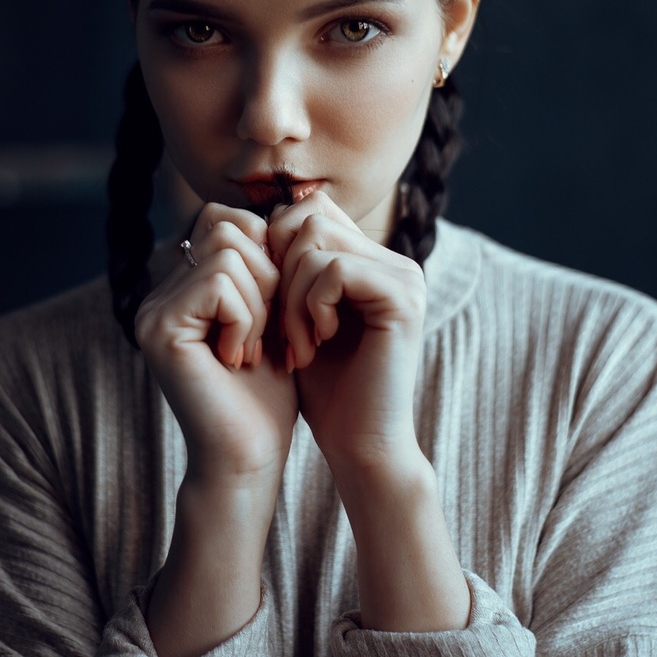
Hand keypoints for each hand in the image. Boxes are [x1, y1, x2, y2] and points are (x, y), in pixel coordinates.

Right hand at [135, 203, 297, 488]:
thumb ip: (266, 265)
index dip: (269, 252)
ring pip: (227, 250)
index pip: (227, 219)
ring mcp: (153, 310)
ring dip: (260, 300)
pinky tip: (240, 358)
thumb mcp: (274, 315)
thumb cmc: (268, 395)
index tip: (281, 308)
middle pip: (226, 224)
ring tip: (255, 348)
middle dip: (268, 272)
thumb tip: (285, 207)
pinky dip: (246, 316)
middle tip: (271, 330)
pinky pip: (218, 281)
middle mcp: (159, 294)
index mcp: (183, 287)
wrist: (249, 457)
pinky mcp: (160, 328)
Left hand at [266, 191, 428, 472]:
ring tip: (299, 343)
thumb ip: (288, 269)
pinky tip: (318, 344)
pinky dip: (311, 306)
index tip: (270, 308)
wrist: (359, 445)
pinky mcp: (403, 298)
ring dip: (292, 294)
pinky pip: (335, 269)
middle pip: (309, 216)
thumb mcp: (297, 318)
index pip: (309, 210)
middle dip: (280, 272)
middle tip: (282, 330)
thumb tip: (251, 222)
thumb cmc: (325, 389)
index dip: (275, 251)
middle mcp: (396, 262)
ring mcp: (405, 277)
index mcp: (374, 262)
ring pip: (316, 239)